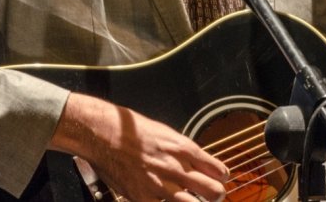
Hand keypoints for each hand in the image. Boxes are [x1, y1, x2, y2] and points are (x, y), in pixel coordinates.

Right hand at [49, 92, 228, 201]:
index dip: (221, 178)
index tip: (219, 180)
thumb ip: (183, 151)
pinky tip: (166, 201)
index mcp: (183, 148)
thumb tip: (198, 162)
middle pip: (213, 192)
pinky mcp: (143, 198)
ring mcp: (160, 186)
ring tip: (191, 199)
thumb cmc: (132, 131)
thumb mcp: (166, 133)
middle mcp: (176, 168)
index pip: (218, 171)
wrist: (104, 134)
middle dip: (216, 195)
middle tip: (212, 195)